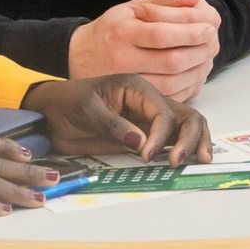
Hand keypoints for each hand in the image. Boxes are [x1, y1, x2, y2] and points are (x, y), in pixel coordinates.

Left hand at [22, 73, 211, 165]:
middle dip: (190, 136)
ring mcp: (148, 119)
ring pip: (185, 126)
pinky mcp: (144, 135)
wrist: (49, 114)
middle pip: (184, 115)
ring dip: (195, 141)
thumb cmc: (66, 104)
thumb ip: (113, 125)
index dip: (161, 134)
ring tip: (200, 159)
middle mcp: (148, 102)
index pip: (162, 111)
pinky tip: (190, 160)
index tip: (148, 155)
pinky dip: (184, 148)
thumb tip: (140, 143)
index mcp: (136, 88)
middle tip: (181, 160)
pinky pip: (171, 140)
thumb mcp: (86, 111)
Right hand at [67, 0, 219, 98]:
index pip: (163, 33)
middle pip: (171, 60)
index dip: (191, 30)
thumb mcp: (134, 8)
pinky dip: (186, 87)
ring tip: (206, 57)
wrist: (80, 57)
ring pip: (171, 83)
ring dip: (196, 70)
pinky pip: (166, 98)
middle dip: (199, 51)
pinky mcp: (131, 100)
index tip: (210, 27)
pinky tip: (194, 74)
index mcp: (122, 31)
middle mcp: (121, 59)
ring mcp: (125, 83)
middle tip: (213, 42)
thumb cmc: (113, 30)